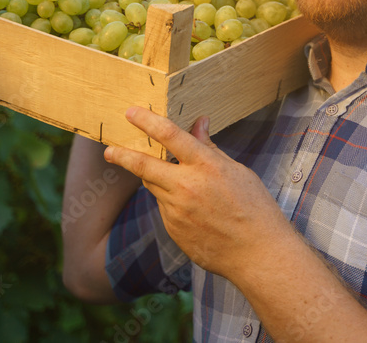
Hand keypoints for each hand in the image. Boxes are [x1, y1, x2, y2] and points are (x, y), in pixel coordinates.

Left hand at [103, 107, 293, 278]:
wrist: (257, 254)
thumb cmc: (255, 208)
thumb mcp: (237, 171)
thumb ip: (210, 149)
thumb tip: (199, 124)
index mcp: (206, 166)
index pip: (170, 135)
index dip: (147, 121)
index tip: (131, 112)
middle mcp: (186, 187)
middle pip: (144, 165)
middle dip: (122, 155)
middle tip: (109, 150)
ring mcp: (176, 211)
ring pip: (155, 187)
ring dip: (157, 179)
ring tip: (178, 183)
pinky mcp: (173, 229)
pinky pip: (165, 208)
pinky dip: (172, 202)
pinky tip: (196, 211)